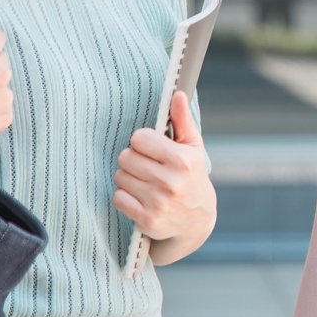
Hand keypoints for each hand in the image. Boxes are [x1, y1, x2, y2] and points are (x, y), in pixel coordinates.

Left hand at [114, 91, 216, 260]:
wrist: (197, 221)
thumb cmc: (192, 177)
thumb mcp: (193, 148)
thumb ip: (182, 120)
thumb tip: (177, 94)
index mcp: (182, 160)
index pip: (139, 138)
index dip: (142, 142)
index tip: (151, 149)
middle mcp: (170, 181)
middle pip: (126, 157)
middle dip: (133, 160)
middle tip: (146, 167)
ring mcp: (158, 202)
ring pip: (120, 177)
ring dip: (128, 179)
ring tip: (144, 183)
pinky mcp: (148, 220)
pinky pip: (118, 198)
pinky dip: (125, 197)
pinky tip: (139, 198)